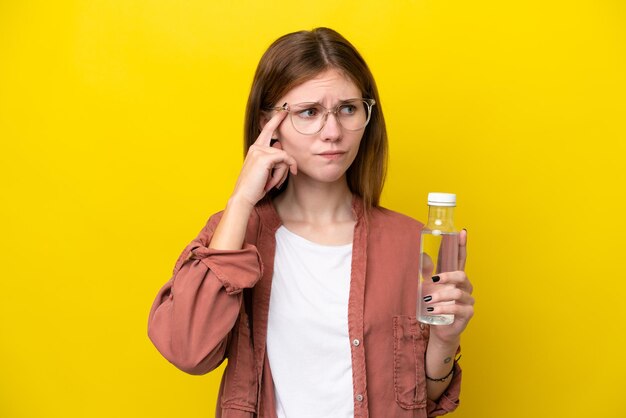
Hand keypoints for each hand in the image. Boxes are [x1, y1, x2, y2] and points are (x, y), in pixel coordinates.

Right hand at [231, 109, 296, 206]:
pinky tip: (276, 182)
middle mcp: (256, 147)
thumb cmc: (254, 188)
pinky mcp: (264, 157)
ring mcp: (259, 151)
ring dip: (282, 173)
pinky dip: (285, 171)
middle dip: (279, 132)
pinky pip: (284, 159)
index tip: (282, 111)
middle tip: (285, 114)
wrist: (243, 197)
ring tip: (270, 183)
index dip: (274, 120)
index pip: (266, 131)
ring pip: (283, 156)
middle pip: (278, 143)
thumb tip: (282, 150)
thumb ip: (273, 160)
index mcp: (255, 150)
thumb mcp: (265, 172)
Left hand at [426, 229, 473, 344]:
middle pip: (462, 274)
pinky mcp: (468, 313)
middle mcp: (465, 287)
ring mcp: (468, 300)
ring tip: (428, 301)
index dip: (461, 245)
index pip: (460, 258)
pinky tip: (434, 310)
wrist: (440, 329)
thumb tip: (423, 255)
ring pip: (457, 292)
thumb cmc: (436, 305)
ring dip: (441, 296)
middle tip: (433, 280)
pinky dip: (443, 308)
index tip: (462, 232)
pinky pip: (457, 308)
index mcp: (456, 278)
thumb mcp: (429, 287)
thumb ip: (427, 272)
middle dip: (447, 276)